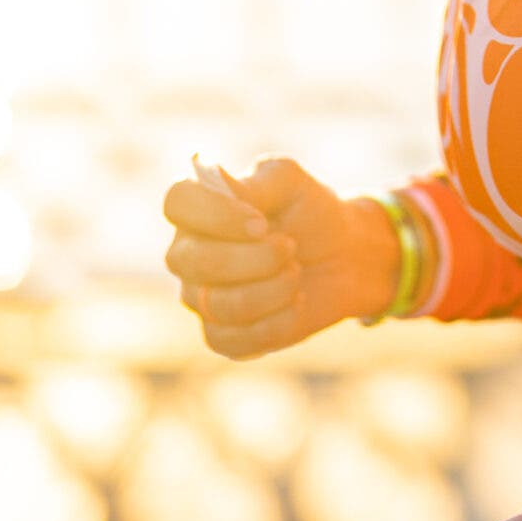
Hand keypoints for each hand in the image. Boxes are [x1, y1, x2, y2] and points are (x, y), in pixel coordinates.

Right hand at [161, 158, 398, 358]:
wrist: (343, 257)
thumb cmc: (309, 212)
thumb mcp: (292, 182)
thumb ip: (260, 180)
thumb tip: (231, 193)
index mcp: (199, 208)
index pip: (178, 202)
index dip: (216, 214)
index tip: (261, 222)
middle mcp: (189, 253)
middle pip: (191, 261)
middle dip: (254, 258)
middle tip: (291, 247)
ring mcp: (201, 297)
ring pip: (218, 305)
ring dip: (272, 289)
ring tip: (296, 272)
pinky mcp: (222, 335)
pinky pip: (232, 340)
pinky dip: (276, 323)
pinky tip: (296, 303)